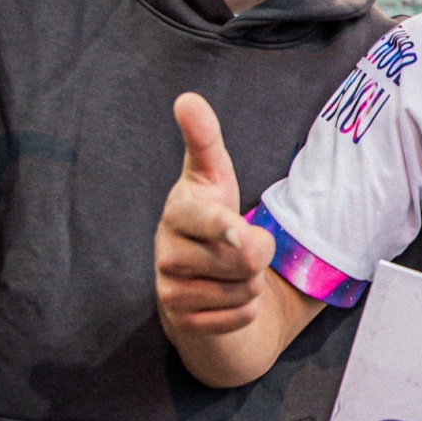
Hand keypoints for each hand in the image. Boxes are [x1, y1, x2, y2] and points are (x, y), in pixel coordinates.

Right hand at [155, 93, 274, 337]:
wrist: (194, 274)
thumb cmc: (209, 215)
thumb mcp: (212, 174)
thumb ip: (204, 138)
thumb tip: (186, 98)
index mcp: (178, 210)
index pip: (206, 219)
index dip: (225, 228)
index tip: (236, 230)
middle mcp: (165, 250)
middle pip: (244, 259)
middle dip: (256, 255)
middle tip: (238, 245)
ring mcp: (168, 289)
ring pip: (243, 291)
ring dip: (248, 284)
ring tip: (226, 270)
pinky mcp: (179, 322)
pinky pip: (239, 317)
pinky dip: (242, 311)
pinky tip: (221, 296)